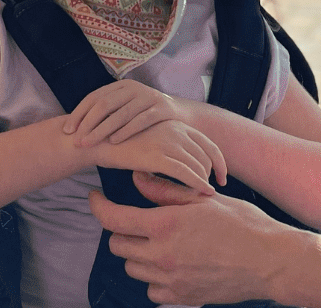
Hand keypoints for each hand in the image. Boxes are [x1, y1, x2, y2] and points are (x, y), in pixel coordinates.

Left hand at [64, 78, 187, 147]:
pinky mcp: (161, 108)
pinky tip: (114, 142)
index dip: (78, 113)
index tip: (67, 131)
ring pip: (120, 113)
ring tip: (89, 143)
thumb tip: (76, 127)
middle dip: (87, 123)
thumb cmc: (145, 116)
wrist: (180, 115)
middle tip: (76, 141)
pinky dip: (126, 131)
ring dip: (102, 130)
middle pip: (104, 104)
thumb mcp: (126, 108)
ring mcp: (148, 97)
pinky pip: (140, 120)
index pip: (94, 97)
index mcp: (121, 86)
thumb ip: (107, 112)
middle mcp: (133, 88)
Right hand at [89, 120, 227, 193]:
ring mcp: (168, 142)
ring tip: (206, 196)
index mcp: (177, 125)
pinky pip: (186, 173)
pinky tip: (204, 193)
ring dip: (205, 182)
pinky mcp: (158, 156)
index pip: (209, 144)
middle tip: (214, 191)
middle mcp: (176, 131)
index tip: (222, 177)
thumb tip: (186, 164)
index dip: (220, 162)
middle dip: (214, 175)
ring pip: (199, 165)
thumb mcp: (153, 139)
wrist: (98, 140)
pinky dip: (198, 184)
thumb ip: (170, 146)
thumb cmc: (124, 144)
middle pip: (207, 156)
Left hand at [89, 172, 298, 305]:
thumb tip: (138, 178)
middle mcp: (162, 255)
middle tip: (138, 221)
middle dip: (122, 231)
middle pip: (117, 245)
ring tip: (162, 242)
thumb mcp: (204, 200)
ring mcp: (170, 280)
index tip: (96, 199)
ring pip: (133, 268)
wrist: (271, 261)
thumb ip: (166, 191)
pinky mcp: (181, 298)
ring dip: (139, 254)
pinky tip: (174, 266)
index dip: (99, 206)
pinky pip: (152, 290)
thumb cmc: (244, 224)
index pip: (114, 218)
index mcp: (166, 225)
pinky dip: (156, 279)